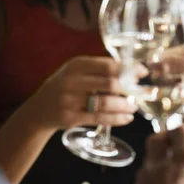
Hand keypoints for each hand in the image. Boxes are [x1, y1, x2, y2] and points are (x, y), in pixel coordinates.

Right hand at [26, 56, 140, 130]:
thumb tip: (134, 71)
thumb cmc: (67, 87)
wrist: (39, 109)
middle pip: (110, 84)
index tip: (144, 72)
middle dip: (130, 89)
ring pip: (106, 103)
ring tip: (133, 107)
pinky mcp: (70, 118)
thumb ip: (101, 69)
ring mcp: (70, 100)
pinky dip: (118, 118)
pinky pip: (100, 118)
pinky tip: (127, 118)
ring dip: (125, 106)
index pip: (109, 65)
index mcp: (76, 65)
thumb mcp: (78, 72)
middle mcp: (72, 81)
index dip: (130, 69)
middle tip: (140, 93)